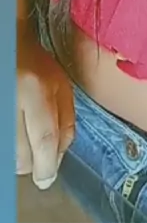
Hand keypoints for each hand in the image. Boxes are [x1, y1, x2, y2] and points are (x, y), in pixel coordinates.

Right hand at [17, 24, 74, 189]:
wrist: (8, 44)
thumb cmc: (35, 64)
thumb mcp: (60, 85)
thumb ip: (65, 120)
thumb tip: (59, 156)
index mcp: (36, 89)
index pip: (44, 139)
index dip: (46, 166)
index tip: (46, 179)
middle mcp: (12, 98)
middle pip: (21, 154)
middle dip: (31, 165)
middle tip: (36, 160)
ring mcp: (0, 106)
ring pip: (8, 154)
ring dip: (17, 158)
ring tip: (24, 142)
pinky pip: (3, 146)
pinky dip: (9, 148)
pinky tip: (15, 138)